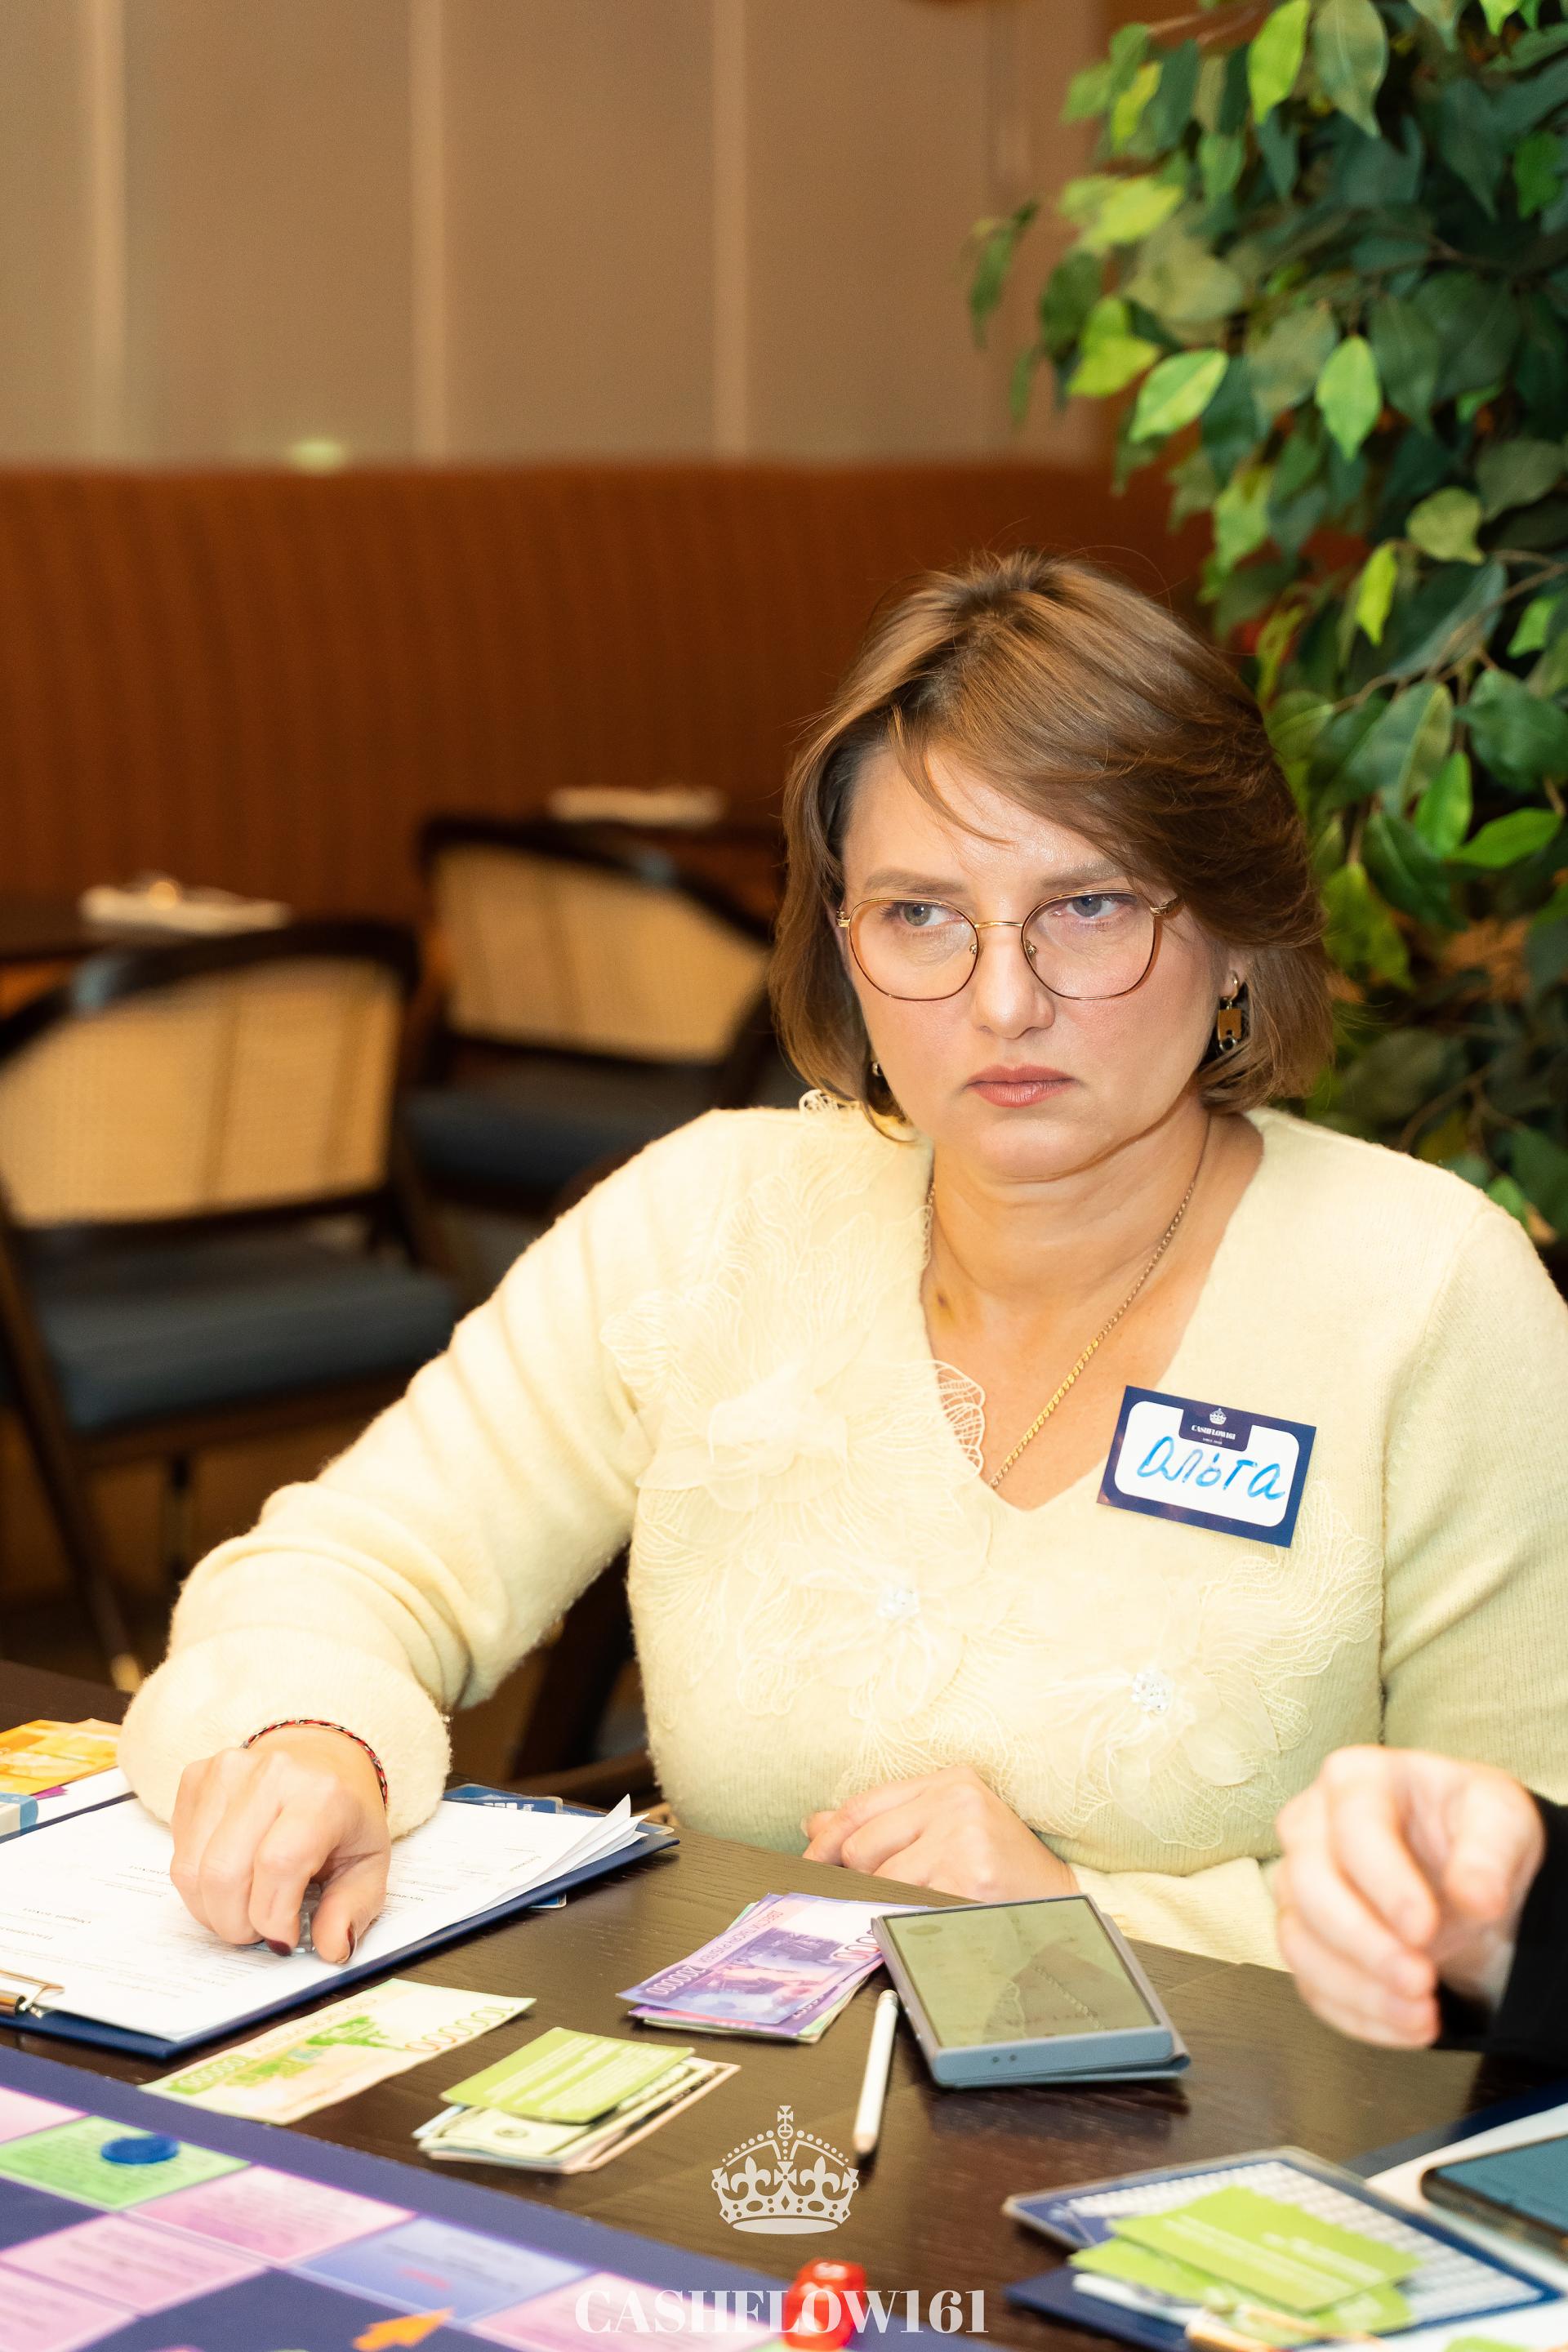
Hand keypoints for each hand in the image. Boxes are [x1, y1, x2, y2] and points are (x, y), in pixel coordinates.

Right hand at [169, 1728, 390, 1962]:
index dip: (273, 1918)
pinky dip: (199, 1884)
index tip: (285, 1938)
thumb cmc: (344, 1814)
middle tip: (259, 1929)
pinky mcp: (197, 1776)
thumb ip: (353, 1909)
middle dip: (237, 1924)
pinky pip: (178, 1853)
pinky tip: (230, 1874)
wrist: (322, 1758)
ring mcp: (228, 1770)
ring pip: (192, 1870)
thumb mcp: (367, 1865)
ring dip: (213, 1910)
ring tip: (244, 1906)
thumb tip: (333, 1947)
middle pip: (224, 1874)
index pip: (278, 1865)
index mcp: (322, 1794)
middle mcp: (272, 1773)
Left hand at [802, 1765, 1078, 1900]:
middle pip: (862, 1845)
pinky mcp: (969, 1877)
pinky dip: (907, 1917)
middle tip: (869, 1896)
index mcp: (947, 1780)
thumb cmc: (1003, 1866)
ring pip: (880, 1879)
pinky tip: (930, 1915)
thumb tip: (816, 1824)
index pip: (861, 1806)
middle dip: (855, 1878)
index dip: (826, 1840)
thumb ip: (884, 1822)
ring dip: (885, 1901)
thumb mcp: (947, 1827)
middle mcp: (955, 1800)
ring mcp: (963, 1837)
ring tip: (916, 1904)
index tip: (811, 1864)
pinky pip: (908, 1905)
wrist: (1063, 1901)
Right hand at [1275, 1747, 1545, 2048]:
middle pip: (1307, 1885)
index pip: (1353, 1827)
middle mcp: (1311, 1824)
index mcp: (1356, 1778)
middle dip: (1364, 1943)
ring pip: (1299, 1940)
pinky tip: (1405, 2025)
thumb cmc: (1472, 1829)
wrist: (1463, 1872)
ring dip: (1359, 1989)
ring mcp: (1298, 1882)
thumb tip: (1476, 1897)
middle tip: (1421, 1981)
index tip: (1424, 1929)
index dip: (1384, 1883)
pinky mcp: (1304, 1935)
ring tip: (1422, 2015)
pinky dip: (1356, 2014)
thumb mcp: (1502, 1821)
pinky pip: (1309, 1982)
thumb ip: (1489, 1854)